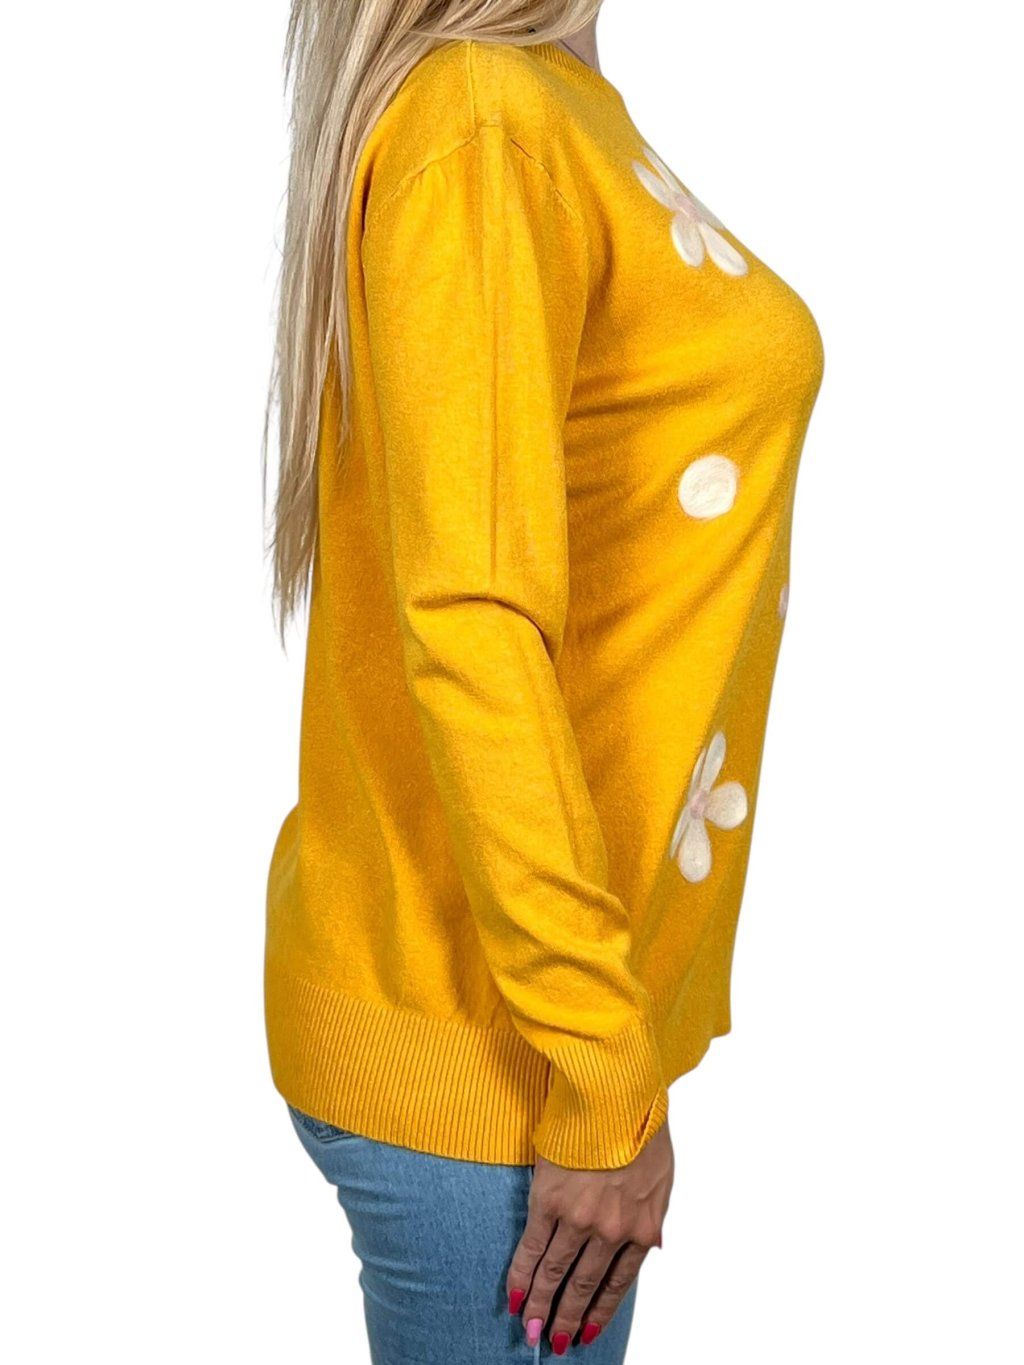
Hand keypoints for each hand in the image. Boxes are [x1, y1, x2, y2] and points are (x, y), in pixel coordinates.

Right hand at [506, 1123, 673, 1353]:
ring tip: (531, 1330)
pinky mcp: (549, 1200)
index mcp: (641, 1227)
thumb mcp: (661, 1177)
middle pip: (584, 1285)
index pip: (618, 1283)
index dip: (600, 1309)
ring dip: (542, 1306)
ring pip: (556, 1273)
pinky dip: (522, 1275)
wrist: (618, 1092)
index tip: (588, 1331)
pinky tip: (515, 1296)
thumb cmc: (642, 1125)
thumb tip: (648, 1245)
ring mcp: (578, 1218)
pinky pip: (533, 1247)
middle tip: (554, 1343)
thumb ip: (649, 1215)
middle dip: (568, 1318)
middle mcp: (611, 1231)